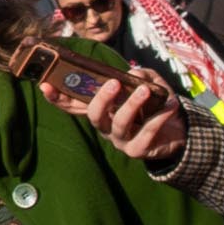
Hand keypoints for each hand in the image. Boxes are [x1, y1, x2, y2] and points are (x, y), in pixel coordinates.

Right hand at [58, 63, 186, 167]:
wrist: (178, 131)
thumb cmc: (155, 104)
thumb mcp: (148, 83)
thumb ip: (140, 75)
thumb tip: (133, 74)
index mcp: (101, 110)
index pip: (73, 105)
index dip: (58, 97)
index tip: (45, 85)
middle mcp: (105, 126)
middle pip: (94, 115)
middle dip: (102, 98)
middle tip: (114, 83)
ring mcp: (119, 140)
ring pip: (119, 123)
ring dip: (132, 105)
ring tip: (145, 90)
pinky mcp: (137, 150)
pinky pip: (144, 135)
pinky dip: (158, 119)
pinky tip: (169, 106)